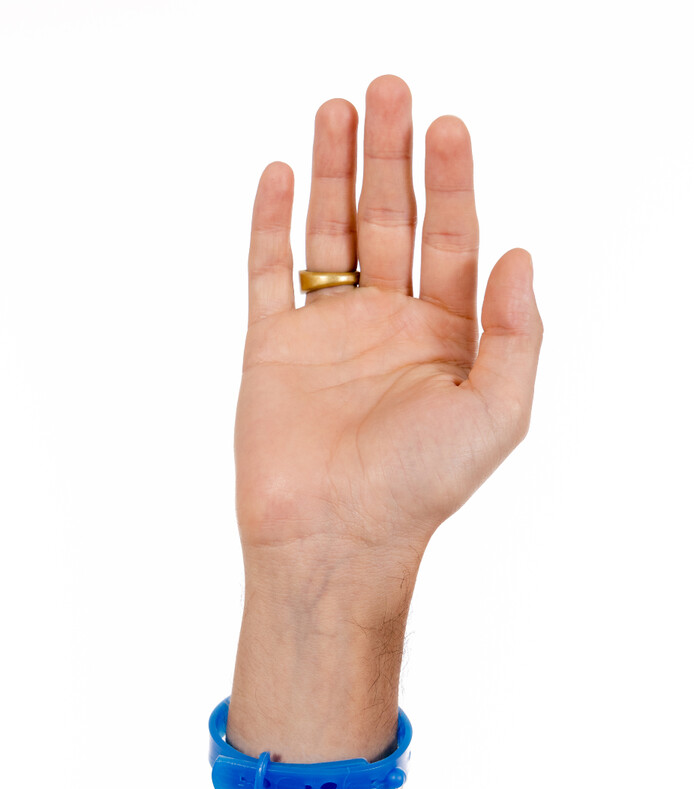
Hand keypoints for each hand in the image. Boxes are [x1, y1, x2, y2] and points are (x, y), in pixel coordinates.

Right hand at [235, 74, 542, 611]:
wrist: (334, 539)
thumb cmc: (420, 488)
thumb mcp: (497, 412)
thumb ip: (516, 332)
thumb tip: (519, 252)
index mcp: (445, 338)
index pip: (454, 240)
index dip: (454, 182)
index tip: (448, 127)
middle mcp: (388, 327)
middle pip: (391, 221)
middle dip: (392, 157)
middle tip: (391, 90)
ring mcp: (328, 334)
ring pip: (331, 234)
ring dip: (335, 172)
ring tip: (339, 108)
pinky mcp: (272, 348)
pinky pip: (269, 272)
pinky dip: (272, 223)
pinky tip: (283, 175)